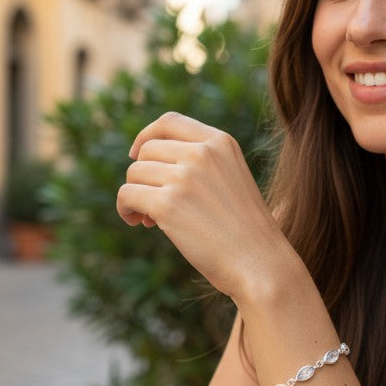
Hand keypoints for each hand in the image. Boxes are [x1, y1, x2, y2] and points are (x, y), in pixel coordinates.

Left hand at [117, 112, 291, 299]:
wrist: (260, 263)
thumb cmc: (245, 231)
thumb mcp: (231, 180)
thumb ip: (201, 164)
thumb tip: (144, 164)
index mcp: (221, 143)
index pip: (169, 122)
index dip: (146, 136)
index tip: (136, 155)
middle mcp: (202, 153)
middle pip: (148, 151)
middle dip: (144, 176)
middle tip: (152, 205)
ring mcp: (184, 177)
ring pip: (134, 173)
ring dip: (134, 195)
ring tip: (148, 218)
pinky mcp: (167, 204)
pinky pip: (127, 195)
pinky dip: (125, 209)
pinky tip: (136, 222)